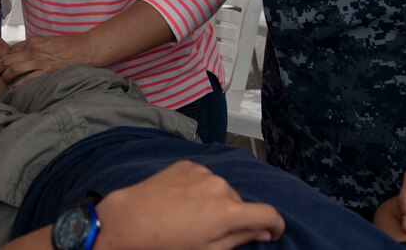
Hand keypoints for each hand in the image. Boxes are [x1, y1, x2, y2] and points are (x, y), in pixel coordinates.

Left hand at [0, 34, 84, 85]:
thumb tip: (26, 54)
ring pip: (14, 69)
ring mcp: (40, 61)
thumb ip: (37, 47)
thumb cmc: (70, 45)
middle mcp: (34, 50)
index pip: (11, 48)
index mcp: (34, 41)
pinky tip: (14, 90)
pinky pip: (28, 80)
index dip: (3, 56)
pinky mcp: (47, 72)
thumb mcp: (49, 41)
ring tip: (4, 80)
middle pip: (9, 58)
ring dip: (6, 75)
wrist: (86, 48)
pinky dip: (19, 85)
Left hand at [96, 160, 283, 248]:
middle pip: (241, 204)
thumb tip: (263, 231)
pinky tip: (183, 203)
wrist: (130, 220)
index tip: (271, 233)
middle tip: (212, 234)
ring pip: (223, 190)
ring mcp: (202, 172)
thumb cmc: (167, 243)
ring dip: (218, 203)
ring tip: (192, 218)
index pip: (268, 214)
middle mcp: (218, 185)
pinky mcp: (187, 164)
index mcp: (227, 211)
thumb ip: (241, 238)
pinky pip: (205, 179)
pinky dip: (202, 190)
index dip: (275, 226)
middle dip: (236, 218)